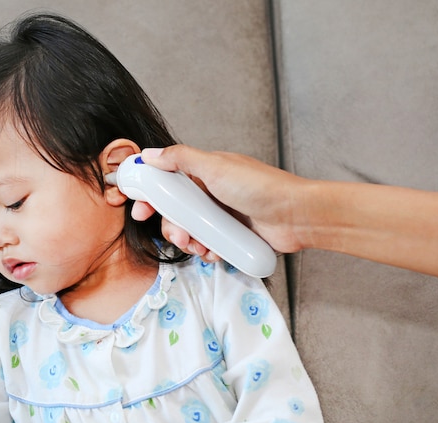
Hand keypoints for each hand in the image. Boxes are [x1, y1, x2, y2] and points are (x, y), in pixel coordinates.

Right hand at [130, 145, 307, 255]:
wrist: (297, 216)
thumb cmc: (261, 187)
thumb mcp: (216, 167)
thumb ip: (180, 158)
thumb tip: (149, 155)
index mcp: (205, 172)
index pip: (169, 182)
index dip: (152, 196)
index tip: (140, 210)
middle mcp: (212, 193)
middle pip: (177, 211)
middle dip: (172, 226)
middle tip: (179, 236)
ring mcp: (222, 216)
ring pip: (191, 231)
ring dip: (189, 242)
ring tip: (199, 247)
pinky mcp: (232, 236)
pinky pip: (209, 245)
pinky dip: (207, 251)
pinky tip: (214, 253)